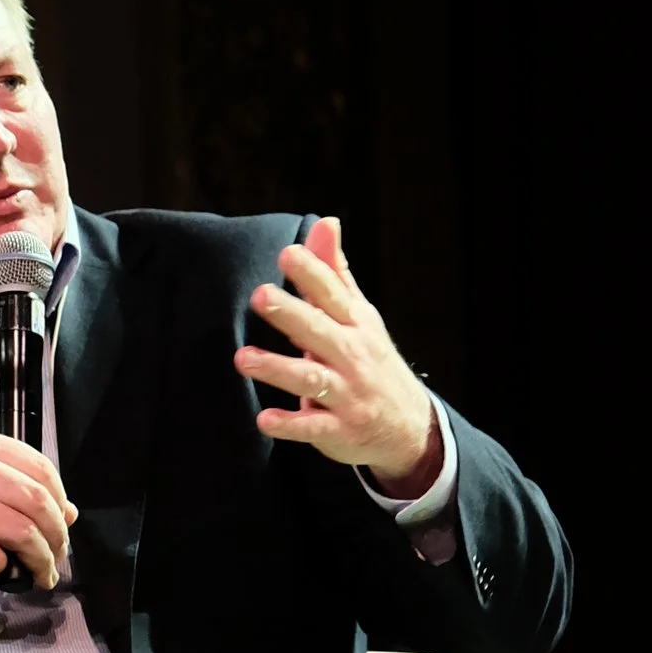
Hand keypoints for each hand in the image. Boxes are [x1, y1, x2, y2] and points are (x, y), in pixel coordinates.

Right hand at [0, 433, 77, 629]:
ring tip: (40, 574)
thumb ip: (15, 492)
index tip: (63, 520)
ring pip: (26, 534)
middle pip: (39, 502)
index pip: (40, 467)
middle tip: (58, 555)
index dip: (61, 499)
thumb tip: (70, 513)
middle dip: (57, 536)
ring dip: (40, 561)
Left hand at [234, 218, 441, 493]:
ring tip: (242, 359)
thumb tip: (325, 222)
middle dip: (291, 313)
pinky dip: (290, 424)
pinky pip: (313, 428)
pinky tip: (264, 419)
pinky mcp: (339, 430)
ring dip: (277, 369)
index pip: (333, 294)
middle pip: (319, 331)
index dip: (313, 273)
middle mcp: (351, 356)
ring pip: (311, 379)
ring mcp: (347, 394)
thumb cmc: (371, 359)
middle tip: (260, 295)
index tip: (288, 253)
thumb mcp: (359, 315)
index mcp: (354, 324)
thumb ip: (335, 272)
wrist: (409, 427)